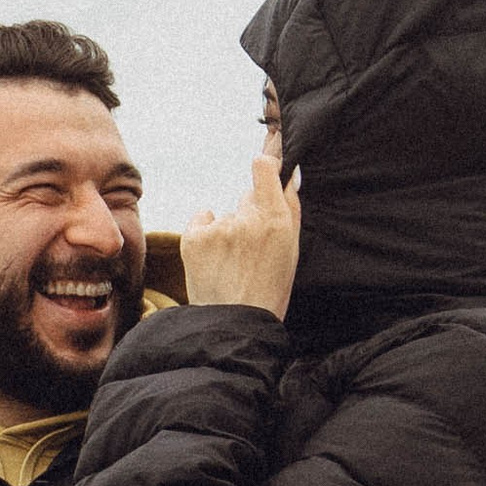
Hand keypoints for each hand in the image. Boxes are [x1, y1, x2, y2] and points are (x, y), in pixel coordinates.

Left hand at [182, 150, 300, 317]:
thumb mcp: (292, 250)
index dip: (265, 162)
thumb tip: (288, 174)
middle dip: (250, 213)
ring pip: (225, 214)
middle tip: (252, 247)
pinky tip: (215, 259)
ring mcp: (218, 227)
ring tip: (232, 262)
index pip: (264, 165)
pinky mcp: (193, 237)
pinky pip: (202, 220)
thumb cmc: (269, 289)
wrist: (235, 322)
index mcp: (276, 220)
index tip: (266, 164)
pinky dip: (206, 234)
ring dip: (228, 230)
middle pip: (247, 197)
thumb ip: (291, 208)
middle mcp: (247, 219)